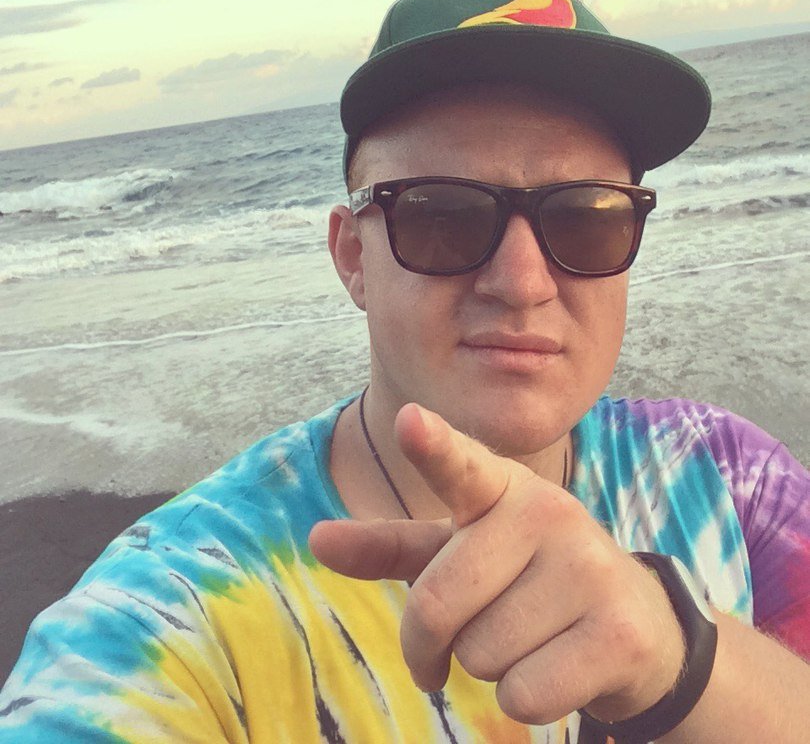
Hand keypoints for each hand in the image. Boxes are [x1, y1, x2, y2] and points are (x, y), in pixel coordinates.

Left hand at [309, 403, 685, 725]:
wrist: (636, 628)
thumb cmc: (525, 582)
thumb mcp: (460, 554)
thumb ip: (391, 547)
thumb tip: (317, 539)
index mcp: (502, 488)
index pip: (460, 466)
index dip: (432, 446)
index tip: (409, 421)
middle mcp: (548, 512)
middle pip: (438, 605)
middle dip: (433, 645)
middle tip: (455, 646)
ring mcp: (589, 568)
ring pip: (481, 656)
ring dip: (489, 668)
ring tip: (530, 640)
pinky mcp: (618, 632)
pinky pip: (523, 696)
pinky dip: (525, 701)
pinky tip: (558, 669)